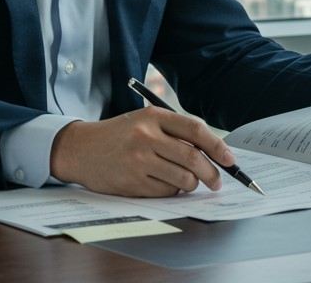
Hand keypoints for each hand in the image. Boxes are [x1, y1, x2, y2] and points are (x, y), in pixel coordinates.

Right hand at [49, 107, 233, 196]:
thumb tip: (212, 152)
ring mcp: (138, 161)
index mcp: (153, 117)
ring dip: (191, 184)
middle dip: (212, 173)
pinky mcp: (132, 183)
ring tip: (186, 181)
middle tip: (217, 181)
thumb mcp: (144, 122)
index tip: (229, 160)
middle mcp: (146, 137)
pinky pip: (167, 192)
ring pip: (183, 179)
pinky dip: (172, 191)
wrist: (80, 149)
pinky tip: (163, 183)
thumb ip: (174, 132)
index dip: (217, 146)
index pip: (195, 130)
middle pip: (193, 158)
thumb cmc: (119, 136)